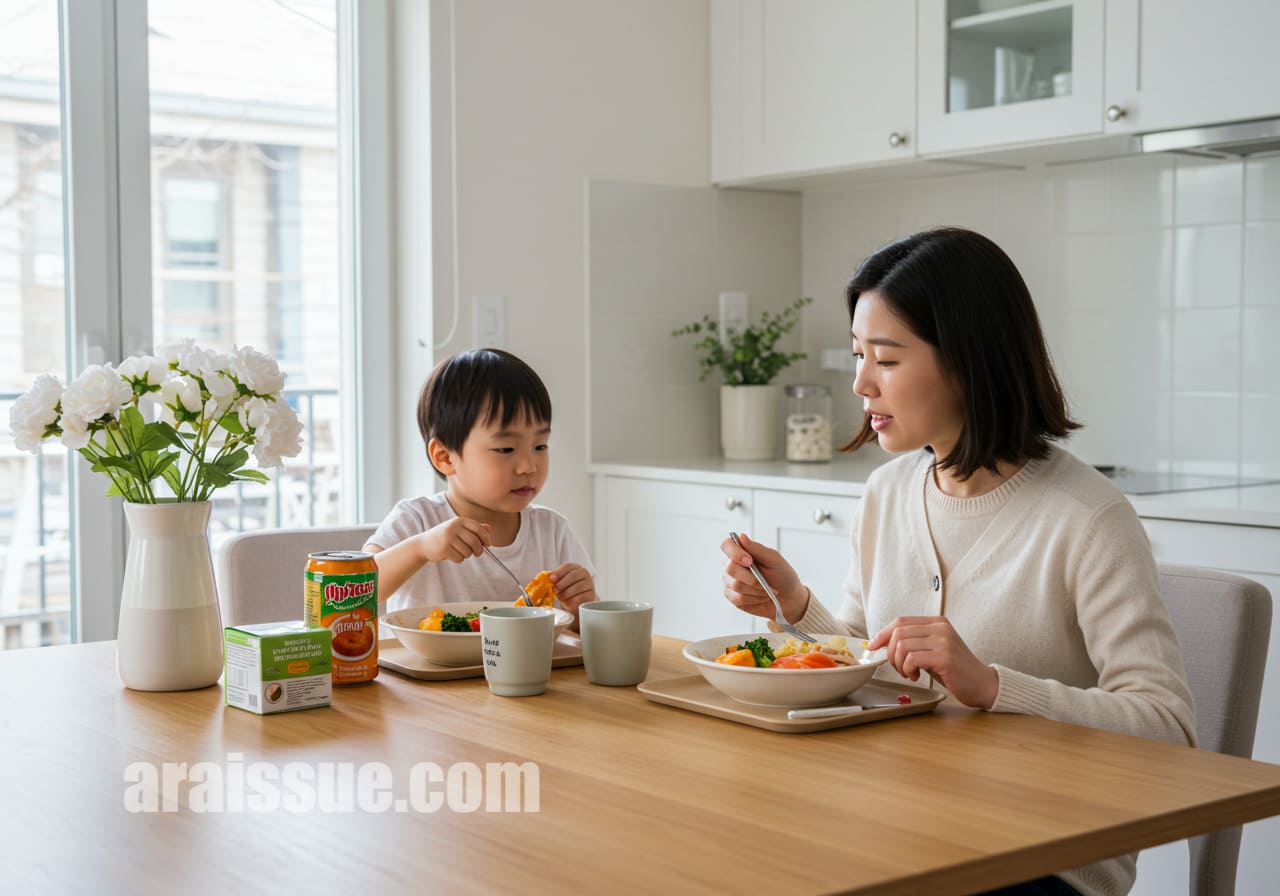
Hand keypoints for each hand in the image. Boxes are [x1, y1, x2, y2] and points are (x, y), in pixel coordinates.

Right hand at [415, 517, 490, 564]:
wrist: (424, 543)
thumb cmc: (445, 536)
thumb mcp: (458, 529)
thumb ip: (473, 528)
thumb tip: (489, 528)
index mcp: (459, 520)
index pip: (478, 528)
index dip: (486, 537)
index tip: (488, 545)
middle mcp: (453, 527)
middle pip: (474, 541)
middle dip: (479, 550)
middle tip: (477, 553)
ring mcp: (447, 538)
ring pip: (467, 552)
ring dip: (467, 555)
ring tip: (459, 552)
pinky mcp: (443, 549)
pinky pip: (459, 558)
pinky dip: (459, 559)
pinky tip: (452, 555)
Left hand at [549, 563, 595, 618]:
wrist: (579, 601)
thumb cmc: (568, 589)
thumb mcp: (561, 582)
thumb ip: (555, 579)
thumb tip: (545, 578)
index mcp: (576, 567)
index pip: (567, 566)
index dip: (558, 572)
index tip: (551, 579)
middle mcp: (584, 574)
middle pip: (573, 576)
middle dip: (562, 583)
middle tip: (555, 590)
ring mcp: (590, 584)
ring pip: (577, 587)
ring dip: (566, 593)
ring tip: (561, 597)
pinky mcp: (591, 595)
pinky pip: (580, 598)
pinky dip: (572, 601)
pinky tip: (567, 602)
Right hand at [719, 533, 807, 622]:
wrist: (789, 598)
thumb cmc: (783, 576)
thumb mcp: (774, 560)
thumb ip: (757, 549)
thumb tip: (741, 537)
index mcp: (742, 552)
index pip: (727, 545)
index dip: (734, 552)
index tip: (749, 561)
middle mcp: (733, 566)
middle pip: (730, 568)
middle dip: (751, 578)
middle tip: (765, 582)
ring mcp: (731, 582)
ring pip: (736, 585)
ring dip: (756, 590)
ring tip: (767, 590)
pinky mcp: (733, 597)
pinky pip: (738, 598)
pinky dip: (754, 598)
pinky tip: (762, 597)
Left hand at [867, 616, 998, 708]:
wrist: (982, 684)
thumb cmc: (953, 670)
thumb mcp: (931, 651)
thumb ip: (913, 643)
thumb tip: (882, 643)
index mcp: (936, 622)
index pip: (900, 622)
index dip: (882, 634)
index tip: (871, 647)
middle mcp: (940, 627)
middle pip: (898, 633)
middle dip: (891, 654)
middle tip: (900, 668)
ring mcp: (943, 640)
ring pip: (902, 645)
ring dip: (899, 664)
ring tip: (909, 673)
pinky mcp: (944, 656)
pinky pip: (912, 658)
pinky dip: (908, 669)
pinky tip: (917, 676)